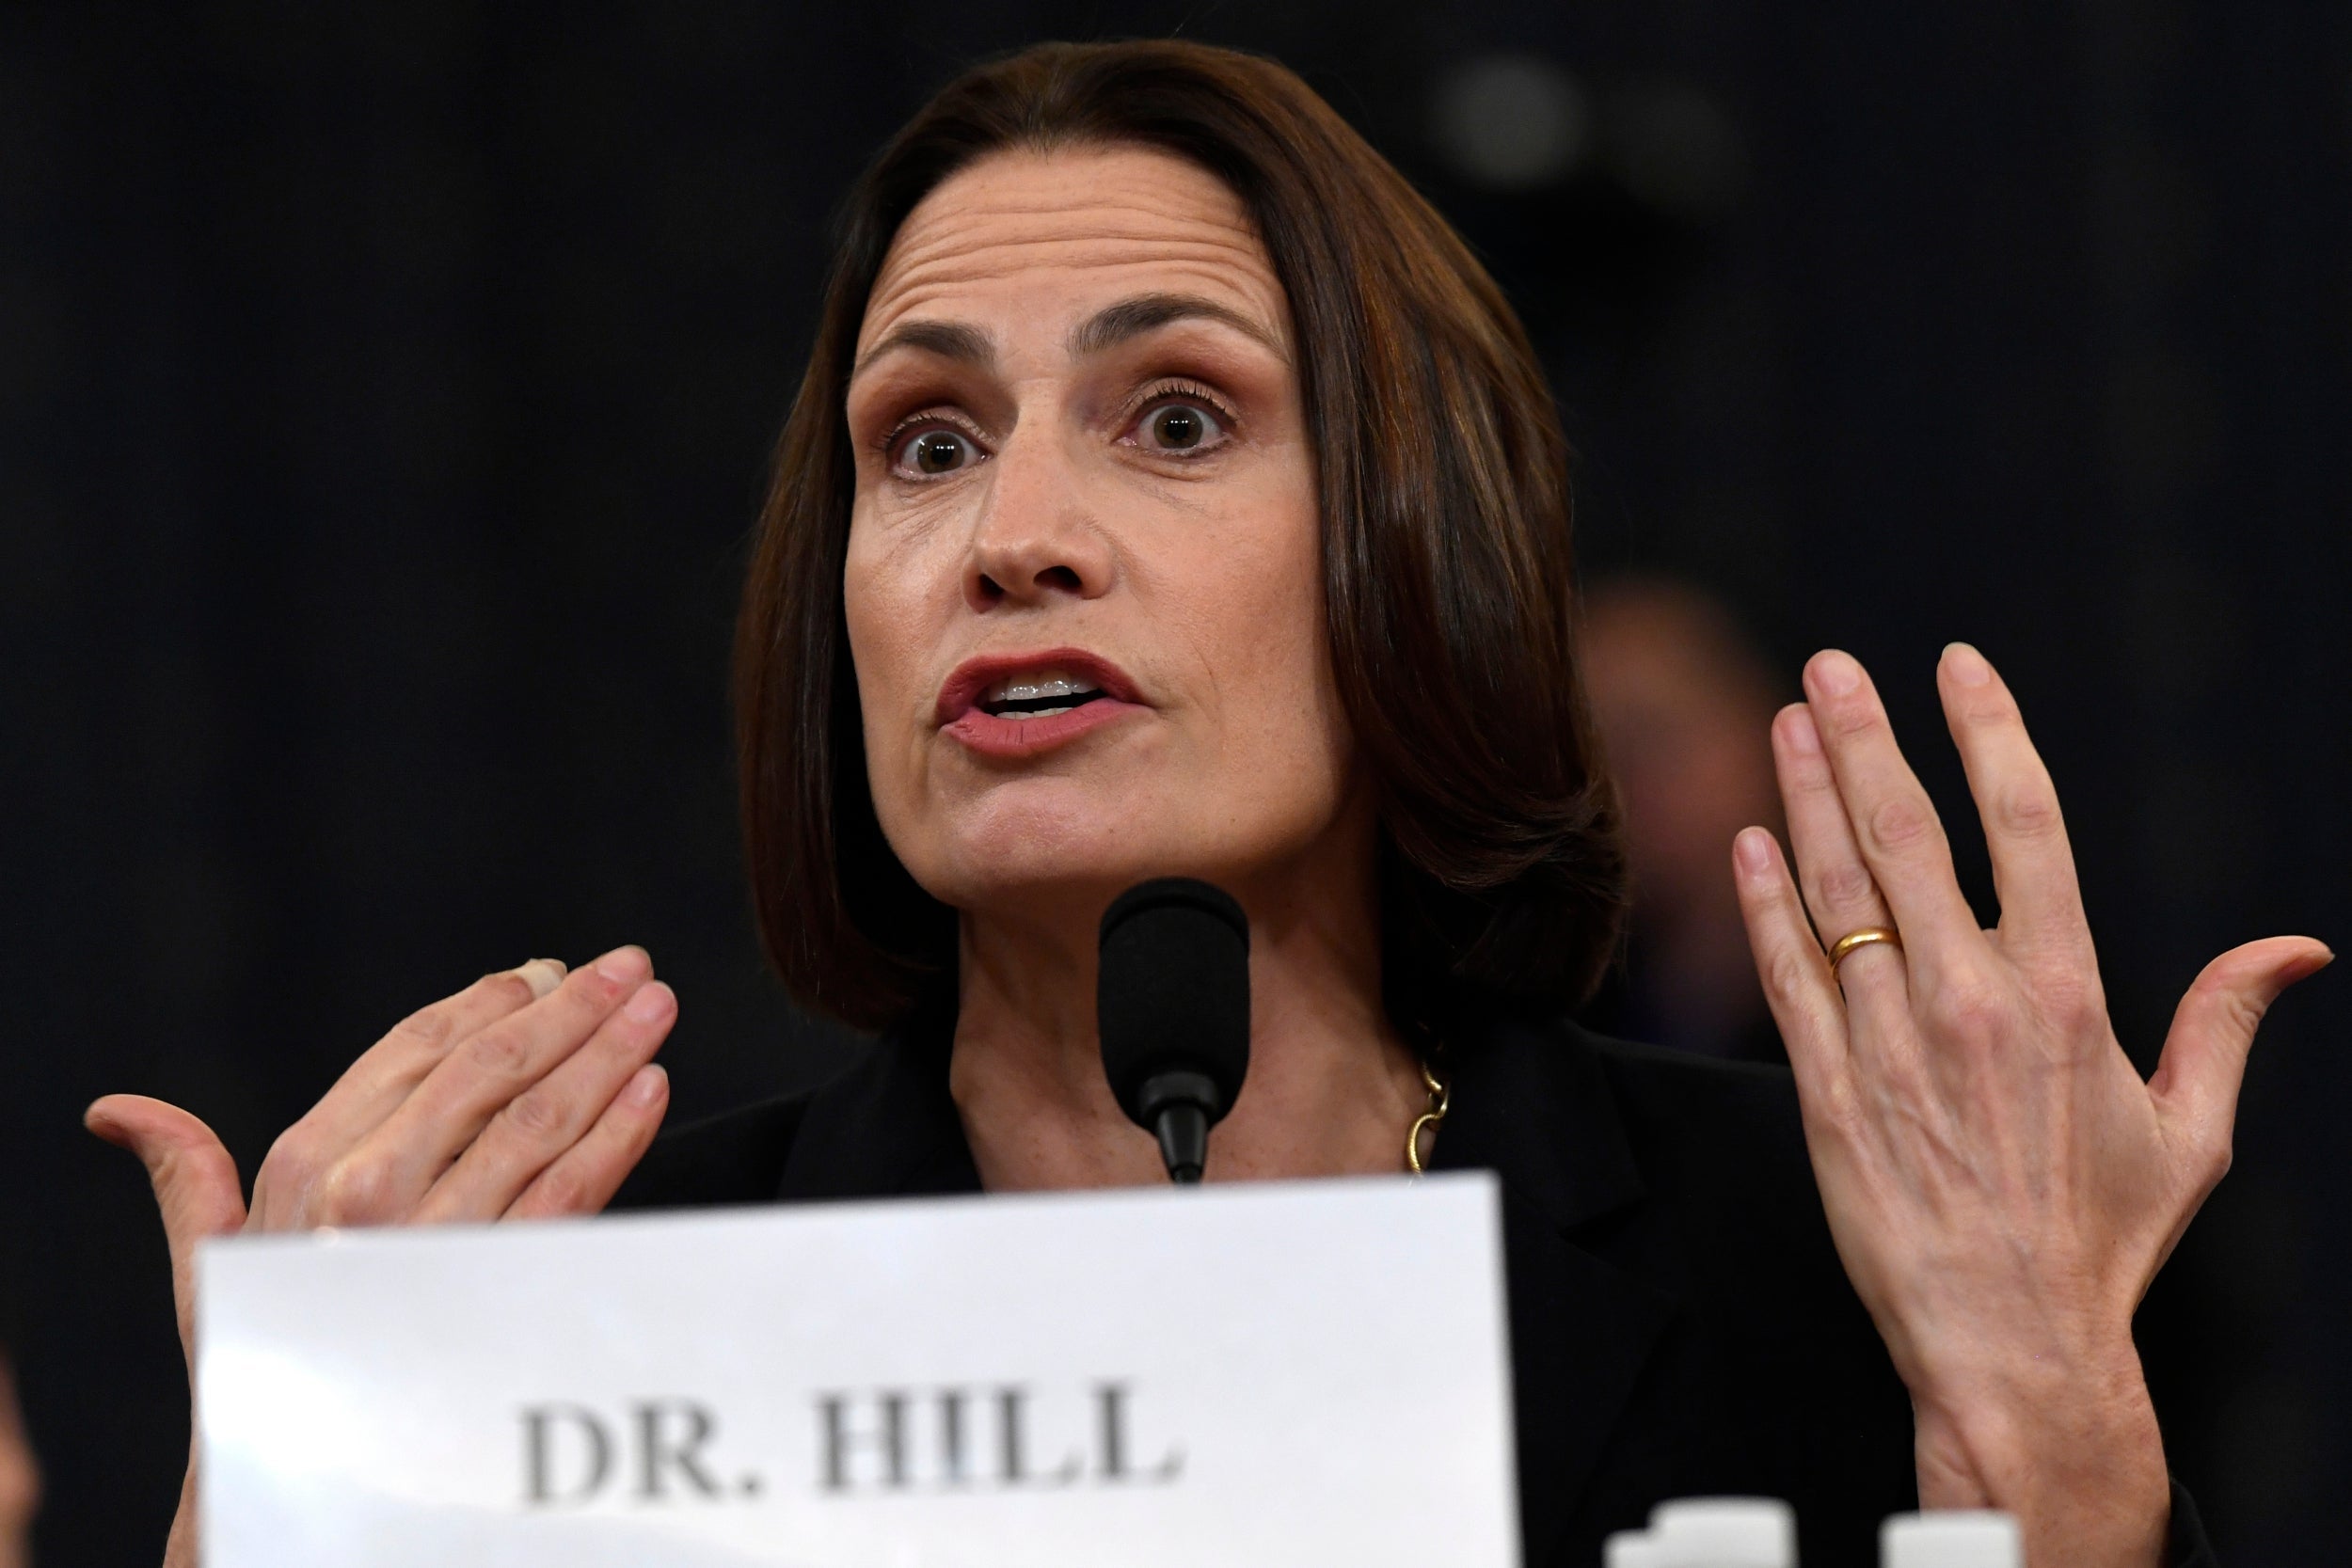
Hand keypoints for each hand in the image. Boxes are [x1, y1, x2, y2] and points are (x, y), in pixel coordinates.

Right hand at [86, 948, 676, 1566]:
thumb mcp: (211, 1265)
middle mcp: (370, 1189)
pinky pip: (571, 1189)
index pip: (417, 1050)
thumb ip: (186, 1177)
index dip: (488, 1004)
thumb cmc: (270, 1354)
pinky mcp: (500, 1275)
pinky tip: (650, 1090)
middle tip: (630, 969)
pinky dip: (618, 1133)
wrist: (309, 1466)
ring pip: (540, 1119)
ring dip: (609, 1054)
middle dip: (571, 1010)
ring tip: (654, 1011)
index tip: (546, 973)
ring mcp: (439, 1233)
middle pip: (491, 1071)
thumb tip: (119, 1112)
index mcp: (308, 1163)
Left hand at [1731, 645, 2328, 1567]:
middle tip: (1829, 668)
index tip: (1956, 666)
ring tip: (1786, 725)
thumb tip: (2298, 951)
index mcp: (2064, 995)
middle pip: (1906, 837)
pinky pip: (1787, 977)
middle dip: (1863, 739)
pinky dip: (1764, 905)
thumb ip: (2226, 1022)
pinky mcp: (1828, 1093)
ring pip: (1836, 893)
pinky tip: (1748, 844)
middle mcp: (1970, 1003)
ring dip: (1806, 798)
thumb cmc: (2106, 1242)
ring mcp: (1890, 1044)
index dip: (1987, 732)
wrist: (2015, 1344)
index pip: (2025, 824)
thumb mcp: (2191, 1132)